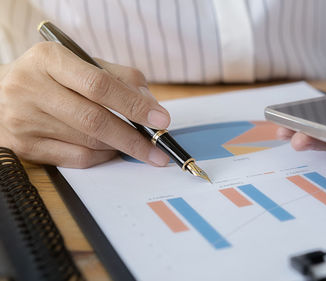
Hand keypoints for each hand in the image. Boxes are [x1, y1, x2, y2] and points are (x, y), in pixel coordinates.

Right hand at [0, 42, 170, 167]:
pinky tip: (110, 150)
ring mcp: (23, 119)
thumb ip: (121, 79)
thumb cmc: (52, 77)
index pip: (99, 85)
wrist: (1, 91)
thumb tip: (151, 105)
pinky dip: (101, 157)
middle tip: (158, 149)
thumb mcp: (83, 64)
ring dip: (119, 146)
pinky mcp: (23, 146)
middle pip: (94, 120)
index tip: (160, 119)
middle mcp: (30, 87)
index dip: (133, 105)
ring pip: (88, 142)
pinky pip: (76, 159)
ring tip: (134, 143)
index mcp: (49, 59)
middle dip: (134, 138)